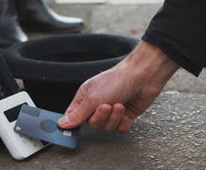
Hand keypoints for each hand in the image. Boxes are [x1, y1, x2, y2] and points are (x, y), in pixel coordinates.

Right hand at [57, 41, 178, 131]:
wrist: (142, 76)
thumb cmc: (117, 79)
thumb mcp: (92, 97)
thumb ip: (78, 113)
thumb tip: (63, 123)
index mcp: (85, 97)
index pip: (74, 116)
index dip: (74, 122)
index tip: (75, 127)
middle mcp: (97, 104)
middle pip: (93, 124)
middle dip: (101, 117)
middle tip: (106, 105)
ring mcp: (112, 110)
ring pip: (107, 127)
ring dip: (114, 118)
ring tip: (119, 104)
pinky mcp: (126, 115)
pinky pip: (120, 128)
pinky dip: (123, 122)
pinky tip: (126, 110)